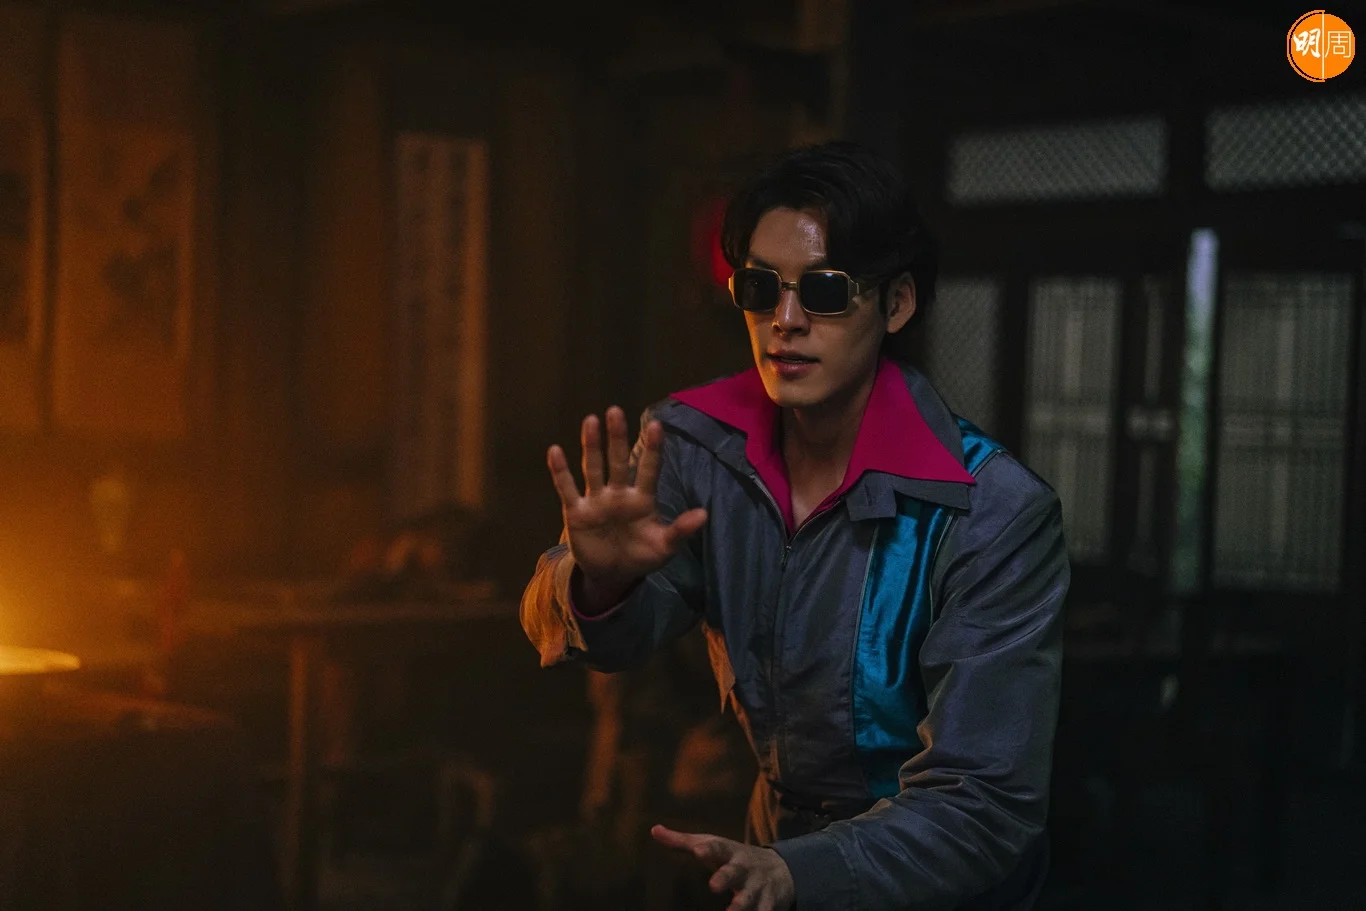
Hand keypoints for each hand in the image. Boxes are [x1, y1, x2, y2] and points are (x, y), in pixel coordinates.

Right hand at [547, 407, 707, 603]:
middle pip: (619, 461)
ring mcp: (597, 501)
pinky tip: (554, 451)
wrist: (613, 576)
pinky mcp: (576, 512)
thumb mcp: (664, 547)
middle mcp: (619, 493)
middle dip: (617, 437)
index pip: (650, 470)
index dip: (653, 449)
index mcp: (643, 499)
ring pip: (594, 468)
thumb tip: (704, 514)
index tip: (656, 425)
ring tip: (591, 421)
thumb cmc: (642, 556)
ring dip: (592, 446)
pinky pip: (566, 488)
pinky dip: (560, 471)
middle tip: (616, 411)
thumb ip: (680, 530)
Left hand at [651, 824, 795, 910]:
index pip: (717, 848)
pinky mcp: (768, 906)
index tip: (697, 850)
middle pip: (734, 873)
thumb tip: (654, 830)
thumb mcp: (713, 846)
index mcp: (729, 852)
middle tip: (713, 885)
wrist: (782, 870)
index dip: (707, 848)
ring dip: (740, 906)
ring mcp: (757, 888)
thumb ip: (682, 842)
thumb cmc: (734, 858)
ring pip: (749, 899)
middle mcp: (744, 869)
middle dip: (725, 878)